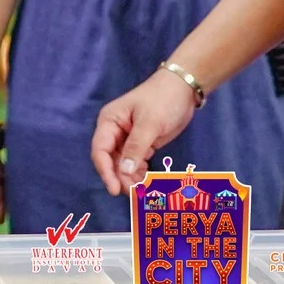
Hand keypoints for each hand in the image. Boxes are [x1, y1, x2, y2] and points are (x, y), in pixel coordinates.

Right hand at [91, 68, 199, 196]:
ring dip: (130, 177)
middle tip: (134, 193)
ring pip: (123, 163)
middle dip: (120, 177)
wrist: (183, 89)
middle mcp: (115, 131)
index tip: (114, 188)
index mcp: (109, 121)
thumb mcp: (150, 123)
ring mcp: (128, 138)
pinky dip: (140, 172)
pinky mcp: (142, 143)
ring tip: (142, 190)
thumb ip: (136, 147)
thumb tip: (124, 170)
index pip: (100, 149)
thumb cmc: (162, 100)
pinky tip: (147, 180)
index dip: (105, 170)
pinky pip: (136, 162)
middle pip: (111, 159)